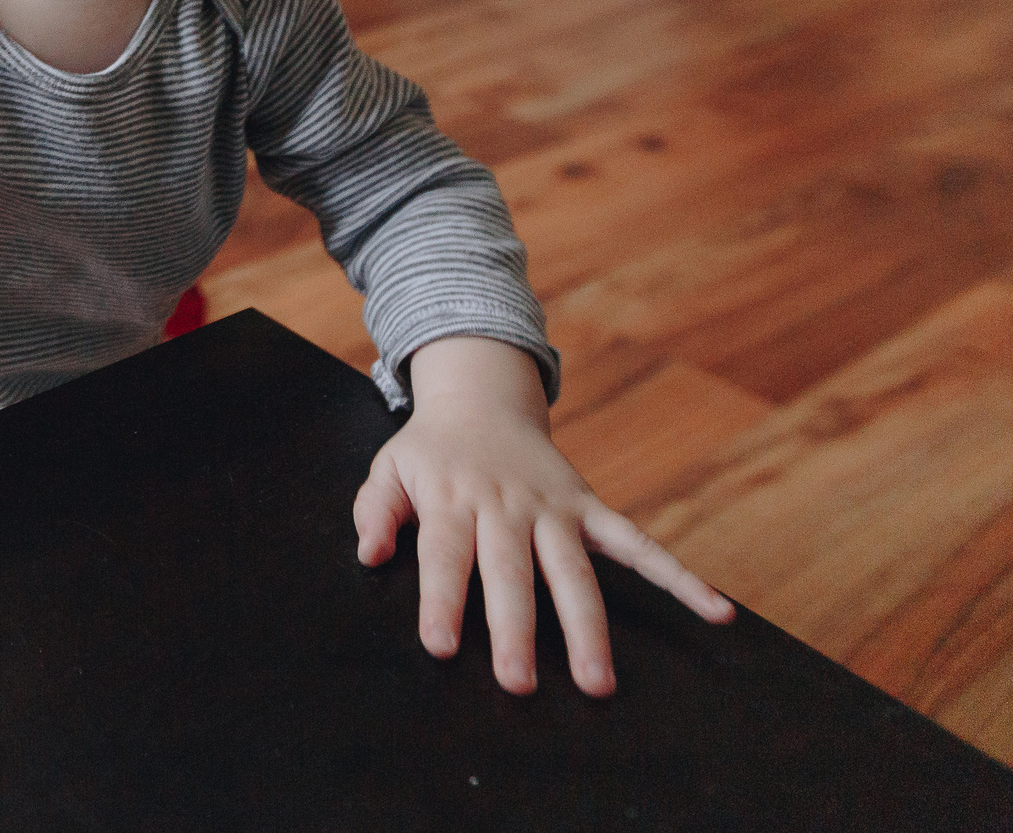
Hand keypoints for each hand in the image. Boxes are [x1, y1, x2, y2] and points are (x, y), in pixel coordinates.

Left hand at [353, 336, 734, 696]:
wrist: (480, 400)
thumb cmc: (431, 451)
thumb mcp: (389, 468)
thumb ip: (375, 510)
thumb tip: (369, 555)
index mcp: (452, 499)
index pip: (444, 556)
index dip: (441, 601)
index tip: (440, 647)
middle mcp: (506, 505)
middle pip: (511, 573)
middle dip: (515, 630)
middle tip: (518, 684)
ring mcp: (553, 507)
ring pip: (573, 571)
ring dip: (587, 627)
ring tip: (598, 682)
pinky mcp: (589, 508)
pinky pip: (637, 543)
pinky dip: (678, 576)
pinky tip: (716, 611)